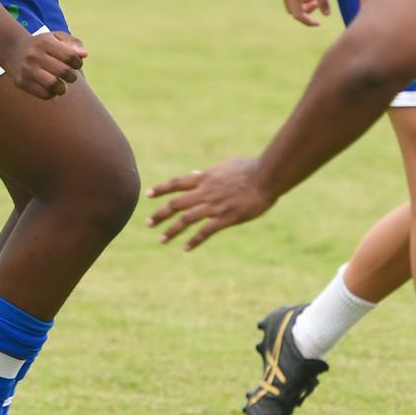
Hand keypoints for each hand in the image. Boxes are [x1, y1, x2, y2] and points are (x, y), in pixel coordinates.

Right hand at [4, 30, 87, 99]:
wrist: (13, 49)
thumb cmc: (42, 44)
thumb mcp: (56, 38)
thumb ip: (73, 44)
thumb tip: (85, 55)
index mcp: (45, 42)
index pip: (70, 56)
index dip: (78, 63)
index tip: (76, 65)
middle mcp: (35, 55)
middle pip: (63, 71)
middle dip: (72, 77)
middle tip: (70, 77)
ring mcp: (28, 70)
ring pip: (53, 85)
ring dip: (63, 88)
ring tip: (62, 86)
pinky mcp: (22, 82)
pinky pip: (43, 94)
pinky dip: (52, 94)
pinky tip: (52, 89)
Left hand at [146, 157, 274, 249]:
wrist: (266, 176)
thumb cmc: (249, 168)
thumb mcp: (225, 166)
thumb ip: (208, 172)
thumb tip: (196, 173)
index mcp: (205, 177)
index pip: (177, 183)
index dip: (161, 189)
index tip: (148, 195)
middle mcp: (205, 192)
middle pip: (176, 203)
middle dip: (160, 214)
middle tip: (148, 223)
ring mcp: (214, 206)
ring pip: (186, 219)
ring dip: (172, 230)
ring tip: (161, 240)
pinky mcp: (226, 218)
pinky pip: (206, 232)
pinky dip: (194, 240)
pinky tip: (186, 248)